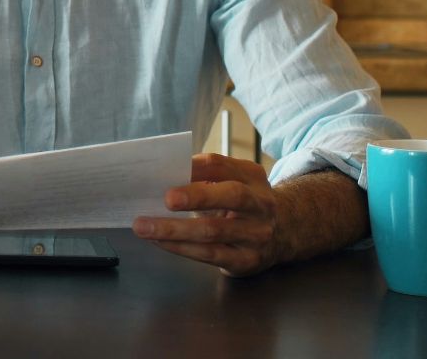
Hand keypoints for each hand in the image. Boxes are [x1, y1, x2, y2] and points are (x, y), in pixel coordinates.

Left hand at [132, 153, 283, 276]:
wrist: (283, 235)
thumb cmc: (243, 205)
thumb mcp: (233, 183)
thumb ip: (205, 177)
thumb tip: (160, 178)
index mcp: (252, 176)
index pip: (222, 165)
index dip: (194, 166)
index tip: (165, 167)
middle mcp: (260, 204)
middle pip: (232, 196)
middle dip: (197, 197)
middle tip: (166, 199)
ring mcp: (256, 234)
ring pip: (214, 231)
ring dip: (174, 229)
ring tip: (144, 226)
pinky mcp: (246, 260)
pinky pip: (210, 255)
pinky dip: (181, 248)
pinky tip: (160, 242)